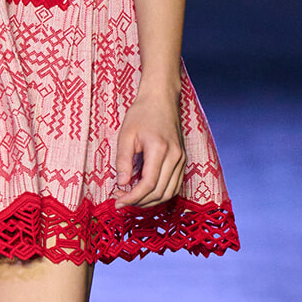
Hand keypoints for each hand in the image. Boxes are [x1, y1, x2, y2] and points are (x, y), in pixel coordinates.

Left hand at [114, 89, 185, 208]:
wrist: (161, 99)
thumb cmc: (142, 114)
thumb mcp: (126, 135)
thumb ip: (123, 160)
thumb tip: (122, 184)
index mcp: (160, 149)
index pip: (148, 184)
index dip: (132, 197)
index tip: (118, 201)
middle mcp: (175, 157)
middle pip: (160, 192)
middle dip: (139, 201)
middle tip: (121, 199)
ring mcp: (181, 159)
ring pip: (169, 192)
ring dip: (150, 201)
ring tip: (132, 198)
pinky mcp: (183, 160)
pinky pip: (175, 185)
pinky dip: (161, 194)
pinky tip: (146, 193)